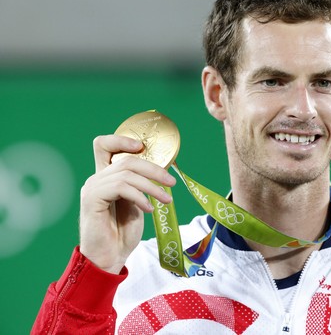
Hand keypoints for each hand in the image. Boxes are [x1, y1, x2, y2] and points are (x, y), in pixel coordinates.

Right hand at [79, 135, 175, 273]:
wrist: (109, 257)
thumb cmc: (122, 232)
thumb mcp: (137, 203)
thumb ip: (140, 185)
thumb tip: (162, 170)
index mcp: (105, 177)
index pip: (104, 145)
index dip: (122, 140)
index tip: (142, 147)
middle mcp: (96, 179)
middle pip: (126, 159)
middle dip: (153, 169)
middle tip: (171, 181)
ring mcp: (92, 188)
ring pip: (127, 174)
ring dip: (152, 186)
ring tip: (166, 199)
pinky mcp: (92, 199)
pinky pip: (121, 187)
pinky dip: (139, 196)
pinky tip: (149, 209)